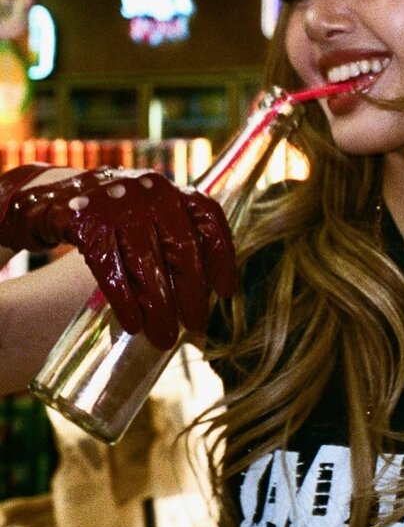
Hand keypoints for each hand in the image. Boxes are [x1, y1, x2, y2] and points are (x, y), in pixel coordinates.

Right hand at [0, 164, 237, 349]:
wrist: (54, 195)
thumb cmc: (117, 216)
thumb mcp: (151, 216)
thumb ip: (177, 242)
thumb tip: (205, 297)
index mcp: (173, 190)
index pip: (208, 219)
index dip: (221, 256)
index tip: (227, 293)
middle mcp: (150, 191)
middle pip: (181, 246)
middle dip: (192, 291)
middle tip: (197, 325)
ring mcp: (117, 201)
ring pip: (146, 261)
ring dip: (158, 305)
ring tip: (165, 337)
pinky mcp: (85, 218)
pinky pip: (110, 267)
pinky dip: (124, 300)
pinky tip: (133, 324)